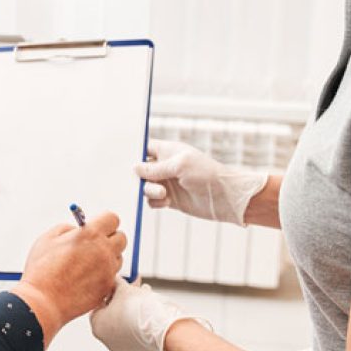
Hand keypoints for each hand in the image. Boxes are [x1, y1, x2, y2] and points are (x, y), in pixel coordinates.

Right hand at [11, 211, 126, 346]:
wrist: (43, 302)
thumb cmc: (42, 271)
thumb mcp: (49, 238)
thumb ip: (67, 228)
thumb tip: (78, 229)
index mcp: (90, 234)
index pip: (112, 219)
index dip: (104, 221)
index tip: (98, 226)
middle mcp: (104, 251)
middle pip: (121, 238)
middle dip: (110, 238)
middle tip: (95, 243)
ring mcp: (108, 271)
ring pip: (117, 258)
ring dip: (107, 257)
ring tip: (86, 264)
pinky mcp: (107, 287)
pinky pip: (111, 276)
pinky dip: (103, 274)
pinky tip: (85, 278)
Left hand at [90, 277, 192, 350]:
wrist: (163, 329)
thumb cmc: (139, 309)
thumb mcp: (124, 289)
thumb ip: (116, 283)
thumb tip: (115, 279)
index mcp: (97, 325)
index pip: (99, 304)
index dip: (110, 291)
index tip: (119, 283)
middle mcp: (107, 339)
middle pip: (113, 313)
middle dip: (124, 297)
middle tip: (133, 284)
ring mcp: (122, 347)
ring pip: (125, 321)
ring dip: (133, 306)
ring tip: (145, 291)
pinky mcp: (138, 350)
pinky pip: (136, 331)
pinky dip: (140, 319)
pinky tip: (149, 306)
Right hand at [135, 139, 266, 225]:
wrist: (225, 198)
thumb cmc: (206, 174)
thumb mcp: (179, 165)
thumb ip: (155, 167)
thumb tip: (135, 168)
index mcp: (168, 151)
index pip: (145, 147)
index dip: (135, 152)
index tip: (126, 160)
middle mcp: (166, 166)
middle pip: (141, 169)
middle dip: (139, 176)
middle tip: (146, 181)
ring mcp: (168, 183)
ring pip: (146, 186)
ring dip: (149, 191)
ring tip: (163, 194)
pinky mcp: (170, 199)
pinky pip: (153, 200)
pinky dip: (155, 202)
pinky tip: (166, 202)